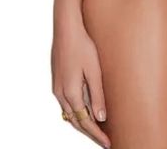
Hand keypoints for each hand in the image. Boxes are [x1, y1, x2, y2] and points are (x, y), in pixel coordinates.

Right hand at [51, 19, 111, 146]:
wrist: (66, 28)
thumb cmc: (82, 45)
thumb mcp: (94, 70)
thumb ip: (97, 95)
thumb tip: (101, 118)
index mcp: (71, 93)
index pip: (85, 122)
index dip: (97, 134)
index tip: (108, 144)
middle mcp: (61, 94)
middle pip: (76, 122)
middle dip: (90, 133)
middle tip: (104, 141)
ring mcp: (57, 88)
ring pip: (70, 114)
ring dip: (82, 124)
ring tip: (96, 130)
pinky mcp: (58, 81)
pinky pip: (67, 104)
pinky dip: (76, 113)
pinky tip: (85, 111)